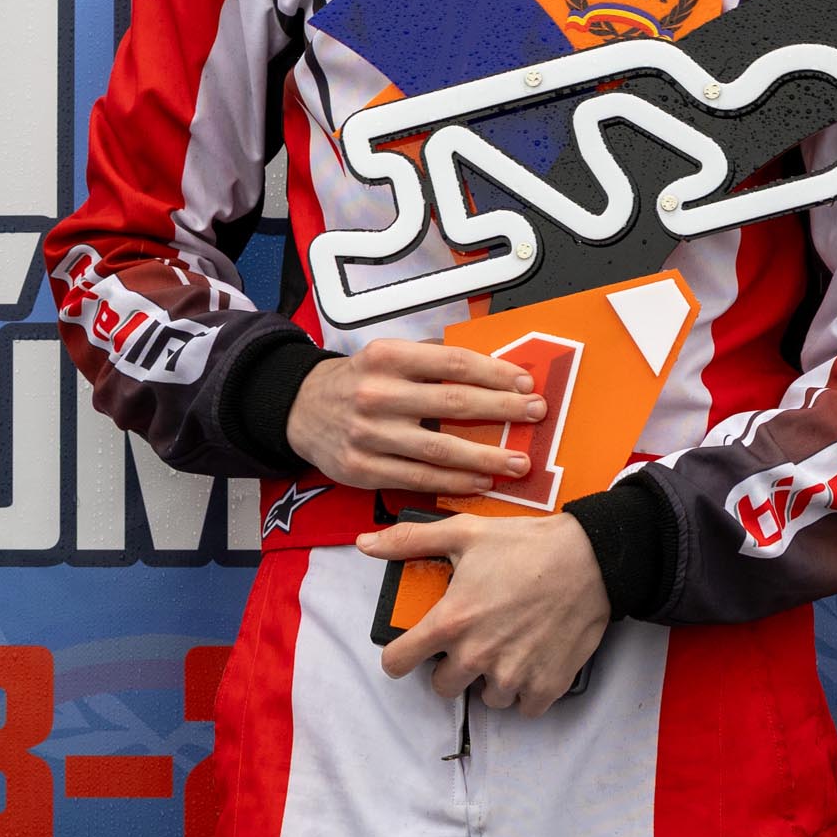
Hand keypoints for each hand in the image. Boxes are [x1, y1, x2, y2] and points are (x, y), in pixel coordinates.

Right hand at [286, 338, 541, 494]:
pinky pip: (420, 479)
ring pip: (440, 449)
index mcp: (388, 357)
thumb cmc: (358, 380)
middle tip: (535, 415)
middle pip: (453, 404)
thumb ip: (433, 361)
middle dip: (502, 411)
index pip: (454, 363)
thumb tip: (494, 369)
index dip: (495, 373)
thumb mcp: (388, 355)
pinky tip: (482, 480)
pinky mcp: (363, 469)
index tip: (525, 383)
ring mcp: (369, 434)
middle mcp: (377, 393)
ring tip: (519, 461)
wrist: (301, 409)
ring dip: (486, 457)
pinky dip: (455, 482)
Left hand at [357, 512, 610, 717]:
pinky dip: (525, 688)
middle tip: (473, 636)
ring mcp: (512, 677)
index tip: (412, 649)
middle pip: (442, 686)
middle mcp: (476, 657)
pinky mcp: (544, 688)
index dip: (400, 655)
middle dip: (452, 665)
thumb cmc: (525, 544)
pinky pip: (523, 706)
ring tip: (508, 642)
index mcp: (450, 622)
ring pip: (485, 697)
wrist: (590, 559)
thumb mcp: (464, 532)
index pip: (398, 663)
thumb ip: (411, 541)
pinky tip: (533, 656)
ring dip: (491, 677)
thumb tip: (365, 545)